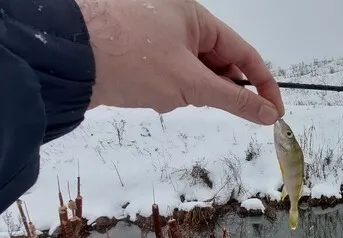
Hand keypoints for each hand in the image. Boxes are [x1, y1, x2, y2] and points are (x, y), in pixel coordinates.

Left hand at [76, 0, 283, 124]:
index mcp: (195, 17)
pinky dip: (165, 91)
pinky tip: (146, 93)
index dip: (262, 84)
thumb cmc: (130, 59)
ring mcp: (156, 37)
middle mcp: (178, 21)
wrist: (65, 60)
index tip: (274, 112)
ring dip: (184, 92)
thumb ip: (234, 99)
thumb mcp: (191, 84)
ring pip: (191, 74)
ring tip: (160, 93)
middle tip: (198, 101)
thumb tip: (268, 112)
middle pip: (217, 63)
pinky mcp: (138, 54)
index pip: (244, 53)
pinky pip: (168, 77)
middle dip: (211, 89)